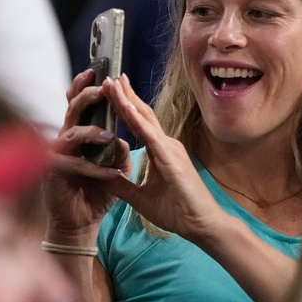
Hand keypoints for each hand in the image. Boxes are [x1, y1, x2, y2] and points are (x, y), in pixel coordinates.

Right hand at [43, 69, 131, 243]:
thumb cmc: (96, 193)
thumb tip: (125, 139)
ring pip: (71, 132)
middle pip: (73, 108)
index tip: (104, 72)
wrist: (80, 223)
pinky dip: (93, 170)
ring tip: (110, 136)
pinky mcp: (54, 174)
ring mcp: (58, 154)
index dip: (92, 87)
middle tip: (102, 86)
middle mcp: (67, 138)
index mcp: (82, 133)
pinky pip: (73, 165)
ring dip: (91, 132)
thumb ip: (120, 153)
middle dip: (87, 95)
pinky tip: (112, 176)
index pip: (86, 104)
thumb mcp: (115, 170)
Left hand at [102, 75, 227, 242]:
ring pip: (145, 120)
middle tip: (109, 76)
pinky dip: (138, 122)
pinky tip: (127, 109)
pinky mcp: (172, 159)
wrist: (202, 226)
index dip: (125, 104)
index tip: (112, 87)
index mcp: (160, 151)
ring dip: (128, 101)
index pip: (139, 122)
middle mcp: (166, 144)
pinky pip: (151, 137)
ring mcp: (170, 149)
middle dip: (125, 95)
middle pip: (142, 114)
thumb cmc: (178, 211)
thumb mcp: (140, 198)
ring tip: (113, 84)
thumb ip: (121, 185)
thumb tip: (100, 176)